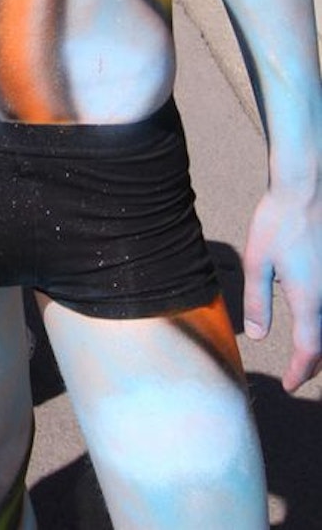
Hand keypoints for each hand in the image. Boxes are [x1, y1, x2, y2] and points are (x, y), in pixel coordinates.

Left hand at [243, 183, 321, 391]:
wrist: (306, 187)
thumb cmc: (278, 221)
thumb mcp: (257, 262)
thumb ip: (257, 302)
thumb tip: (258, 336)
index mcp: (310, 299)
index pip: (309, 351)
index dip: (299, 372)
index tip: (289, 385)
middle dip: (313, 364)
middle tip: (298, 374)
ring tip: (309, 354)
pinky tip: (315, 318)